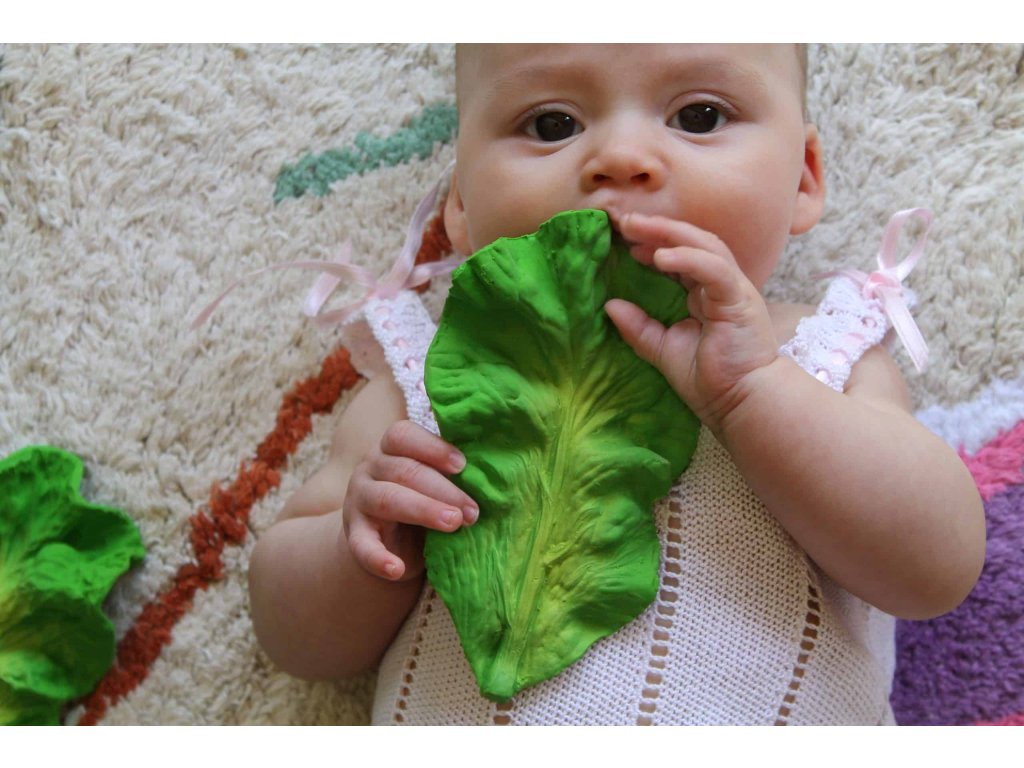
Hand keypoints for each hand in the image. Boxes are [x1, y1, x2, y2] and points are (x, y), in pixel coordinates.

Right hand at [342, 420, 478, 581]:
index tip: (462, 465)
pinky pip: (361, 545)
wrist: (388, 540)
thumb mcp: (432, 483)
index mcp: (390, 448)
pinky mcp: (354, 534)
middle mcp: (370, 467)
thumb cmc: (421, 499)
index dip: (433, 448)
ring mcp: (358, 500)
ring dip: (423, 511)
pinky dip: (378, 558)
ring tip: (453, 524)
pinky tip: (396, 569)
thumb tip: (491, 479)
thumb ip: (451, 476)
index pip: (403, 436)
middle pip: (404, 471)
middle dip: (443, 490)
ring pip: (387, 499)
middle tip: (472, 511)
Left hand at [604, 212, 778, 431]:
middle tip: (624, 220)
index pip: (680, 257)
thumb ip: (638, 327)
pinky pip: (714, 269)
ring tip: (637, 228)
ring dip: (670, 233)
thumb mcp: (663, 349)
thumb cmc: (710, 381)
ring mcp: (733, 289)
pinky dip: (688, 258)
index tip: (623, 241)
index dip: (652, 244)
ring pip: (704, 245)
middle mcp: (720, 285)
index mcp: (705, 295)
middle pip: (691, 242)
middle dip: (657, 228)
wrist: (741, 403)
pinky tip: (660, 256)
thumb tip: (609, 306)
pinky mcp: (739, 299)